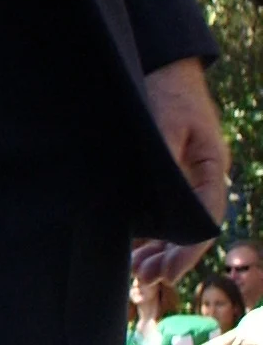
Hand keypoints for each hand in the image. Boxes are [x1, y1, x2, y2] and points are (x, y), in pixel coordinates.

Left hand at [129, 59, 230, 283]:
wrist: (163, 65)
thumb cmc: (167, 89)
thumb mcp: (164, 119)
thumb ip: (163, 153)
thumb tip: (158, 190)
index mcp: (211, 167)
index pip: (206, 219)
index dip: (188, 250)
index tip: (169, 273)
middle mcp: (201, 177)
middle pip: (191, 228)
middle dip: (171, 257)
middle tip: (146, 279)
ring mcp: (186, 177)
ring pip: (177, 222)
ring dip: (159, 248)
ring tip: (138, 272)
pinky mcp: (167, 174)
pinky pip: (162, 209)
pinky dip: (150, 230)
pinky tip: (134, 247)